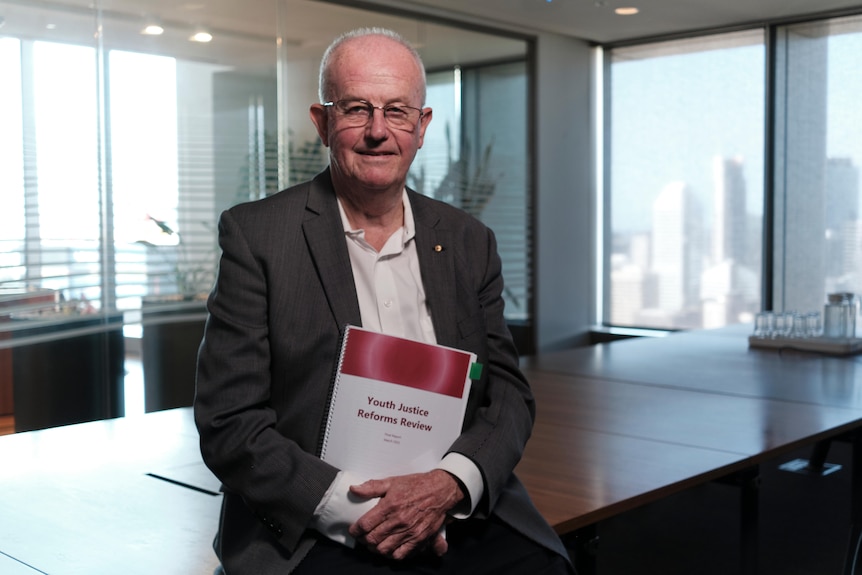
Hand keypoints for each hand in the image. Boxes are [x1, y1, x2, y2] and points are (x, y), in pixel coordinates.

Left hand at [348, 469, 464, 559]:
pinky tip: (389, 548)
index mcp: (389, 506)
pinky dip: (392, 554)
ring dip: (375, 548)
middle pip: (372, 539)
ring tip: (374, 543)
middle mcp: (398, 521)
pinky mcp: (418, 539)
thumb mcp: (392, 482)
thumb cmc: (416, 485)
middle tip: (363, 537)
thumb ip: (371, 487)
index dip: (355, 530)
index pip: (364, 525)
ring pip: (384, 549)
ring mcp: (409, 531)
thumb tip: (354, 489)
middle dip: (364, 540)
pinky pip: (400, 554)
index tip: (354, 530)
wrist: (440, 490)